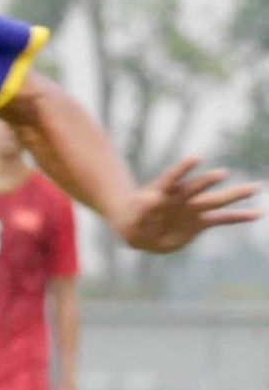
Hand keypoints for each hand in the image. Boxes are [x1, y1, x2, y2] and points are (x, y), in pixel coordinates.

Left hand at [114, 157, 259, 253]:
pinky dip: (240, 216)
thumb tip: (150, 198)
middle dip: (209, 181)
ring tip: (256, 187)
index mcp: (162, 193)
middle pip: (198, 187)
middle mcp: (181, 198)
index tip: (197, 158)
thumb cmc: (134, 222)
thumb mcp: (133, 219)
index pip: (171, 178)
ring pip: (216, 200)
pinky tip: (257, 213)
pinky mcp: (200, 222)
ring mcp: (193, 208)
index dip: (182, 169)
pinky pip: (223, 219)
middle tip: (223, 173)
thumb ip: (143, 209)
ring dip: (234, 195)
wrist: (141, 231)